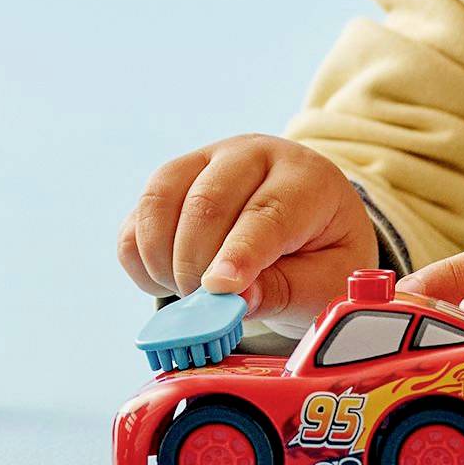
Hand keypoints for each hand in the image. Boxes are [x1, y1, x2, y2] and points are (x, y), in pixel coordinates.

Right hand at [118, 136, 379, 324]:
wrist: (311, 225)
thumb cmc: (324, 257)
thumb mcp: (326, 283)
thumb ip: (286, 290)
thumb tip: (234, 301)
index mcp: (304, 177)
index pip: (266, 213)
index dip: (240, 253)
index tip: (219, 289)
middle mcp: (251, 155)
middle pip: (206, 202)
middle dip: (196, 264)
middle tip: (205, 309)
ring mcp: (205, 160)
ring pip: (160, 201)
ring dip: (163, 260)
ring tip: (188, 296)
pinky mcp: (172, 180)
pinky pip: (137, 217)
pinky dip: (140, 258)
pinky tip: (168, 281)